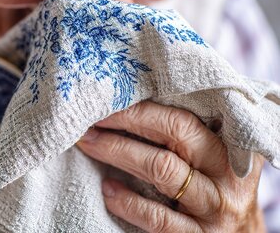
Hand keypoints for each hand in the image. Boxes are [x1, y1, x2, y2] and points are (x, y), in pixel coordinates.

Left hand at [76, 101, 265, 231]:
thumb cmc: (216, 192)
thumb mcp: (213, 162)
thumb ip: (187, 138)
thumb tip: (128, 107)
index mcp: (230, 148)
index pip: (183, 118)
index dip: (140, 109)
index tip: (108, 101)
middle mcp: (228, 176)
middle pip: (174, 135)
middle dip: (126, 122)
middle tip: (91, 120)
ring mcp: (215, 209)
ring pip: (162, 170)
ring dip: (118, 152)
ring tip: (89, 144)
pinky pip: (157, 217)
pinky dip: (127, 201)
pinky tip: (108, 189)